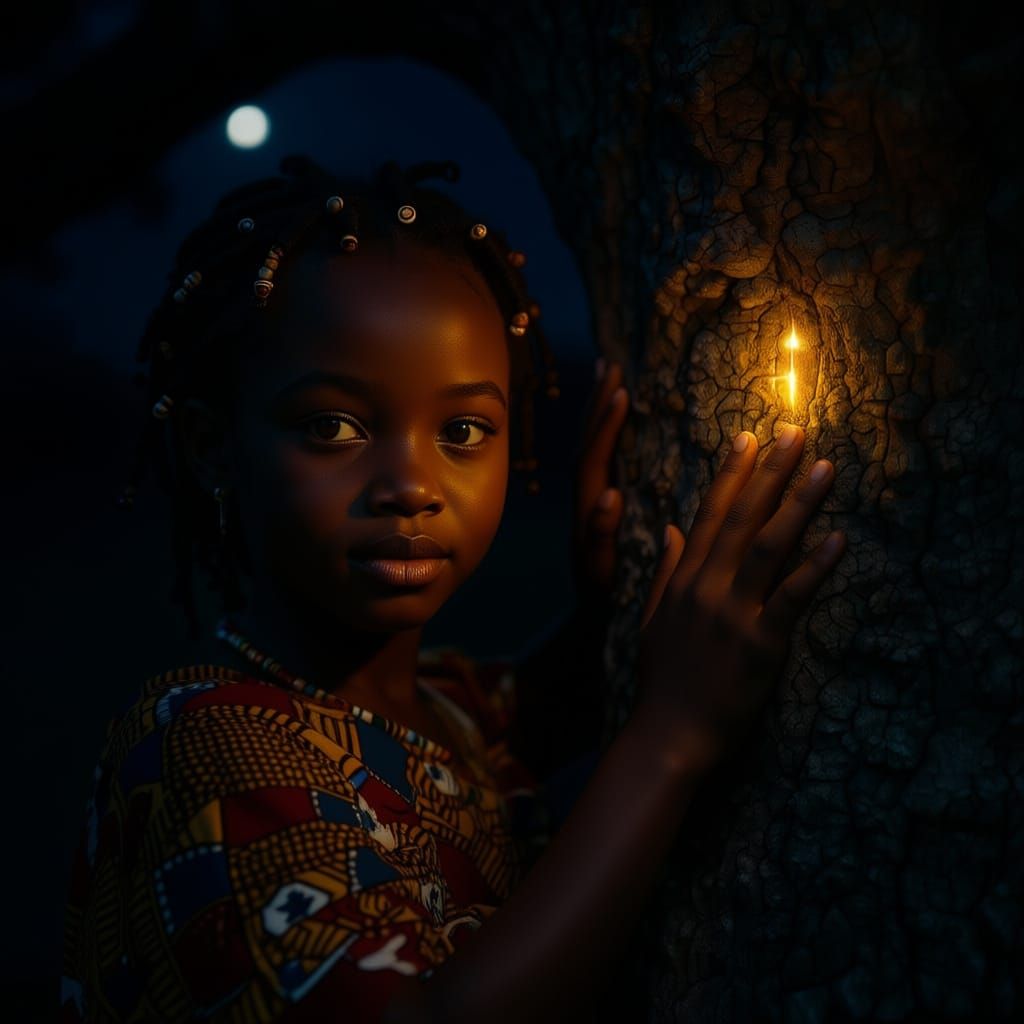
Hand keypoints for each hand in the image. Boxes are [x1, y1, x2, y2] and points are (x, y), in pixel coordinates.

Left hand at [571, 358, 630, 615]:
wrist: (585, 629)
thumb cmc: (601, 606)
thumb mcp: (602, 575)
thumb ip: (601, 537)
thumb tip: (607, 495)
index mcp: (586, 514)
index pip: (593, 461)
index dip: (605, 428)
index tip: (621, 393)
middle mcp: (584, 505)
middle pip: (587, 445)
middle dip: (598, 406)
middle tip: (611, 366)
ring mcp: (589, 506)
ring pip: (591, 450)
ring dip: (599, 413)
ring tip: (610, 377)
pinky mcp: (597, 511)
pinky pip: (601, 462)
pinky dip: (606, 434)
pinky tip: (618, 418)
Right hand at [636, 424, 845, 770]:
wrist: (669, 734)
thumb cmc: (663, 680)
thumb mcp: (651, 619)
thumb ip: (662, 571)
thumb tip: (669, 528)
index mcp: (682, 581)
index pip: (708, 515)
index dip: (730, 474)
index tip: (749, 439)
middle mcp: (705, 588)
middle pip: (740, 518)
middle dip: (769, 472)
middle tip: (794, 432)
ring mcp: (732, 614)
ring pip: (767, 546)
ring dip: (797, 503)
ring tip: (823, 467)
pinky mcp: (760, 643)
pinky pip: (791, 596)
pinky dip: (814, 566)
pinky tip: (837, 538)